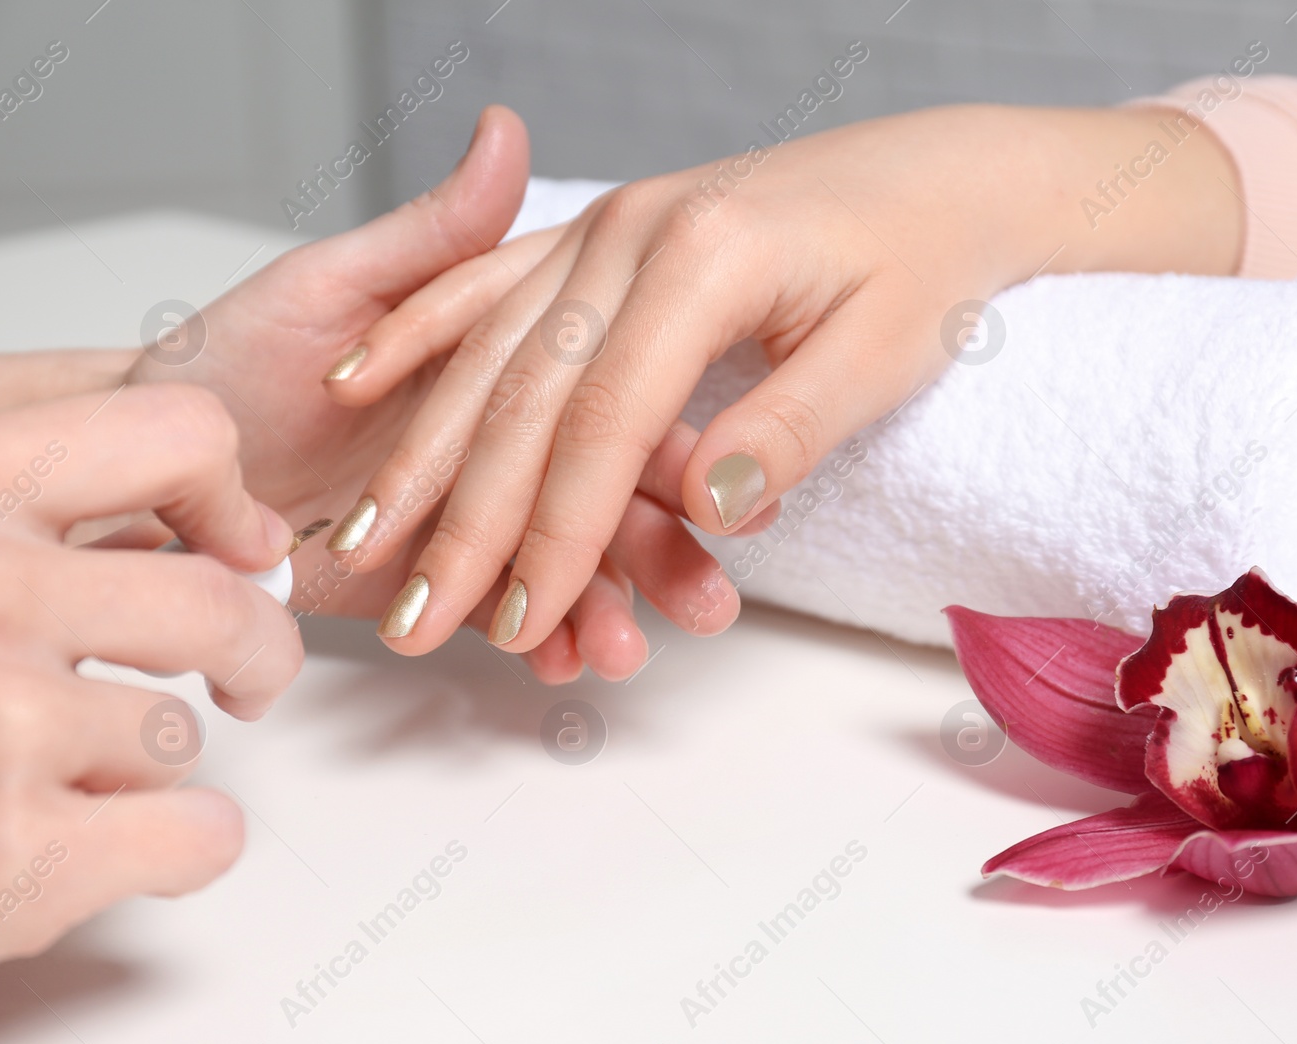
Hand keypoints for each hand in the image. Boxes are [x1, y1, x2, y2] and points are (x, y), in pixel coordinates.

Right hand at [0, 384, 300, 975]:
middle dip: (252, 648)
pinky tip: (121, 845)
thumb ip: (23, 498)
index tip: (233, 539)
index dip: (223, 494)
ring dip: (141, 762)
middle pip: (215, 603)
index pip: (171, 433)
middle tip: (246, 670)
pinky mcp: (13, 855)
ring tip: (54, 772)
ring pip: (177, 731)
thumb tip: (191, 505)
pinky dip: (182, 848)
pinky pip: (197, 834)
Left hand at [128, 107, 741, 680]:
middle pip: (605, 499)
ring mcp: (472, 521)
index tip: (711, 485)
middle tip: (708, 602)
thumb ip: (432, 240)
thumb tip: (501, 139)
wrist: (148, 466)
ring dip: (610, 612)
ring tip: (628, 651)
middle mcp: (501, 445)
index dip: (661, 447)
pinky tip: (568, 663)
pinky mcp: (436, 585)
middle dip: (662, 554)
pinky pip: (502, 620)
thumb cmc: (225, 361)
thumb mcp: (327, 287)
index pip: (602, 405)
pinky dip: (537, 646)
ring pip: (567, 568)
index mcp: (501, 366)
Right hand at [323, 103, 1242, 654]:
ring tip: (362, 540)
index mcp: (705, 258)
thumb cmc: (924, 262)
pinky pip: (489, 283)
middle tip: (412, 617)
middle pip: (525, 395)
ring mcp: (608, 225)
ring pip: (489, 348)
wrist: (938, 172)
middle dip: (465, 519)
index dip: (556, 534)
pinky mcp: (602, 233)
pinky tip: (358, 383)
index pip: (604, 424)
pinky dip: (420, 335)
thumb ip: (788, 430)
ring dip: (422, 450)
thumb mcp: (885, 354)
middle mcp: (633, 233)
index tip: (519, 619)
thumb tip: (707, 510)